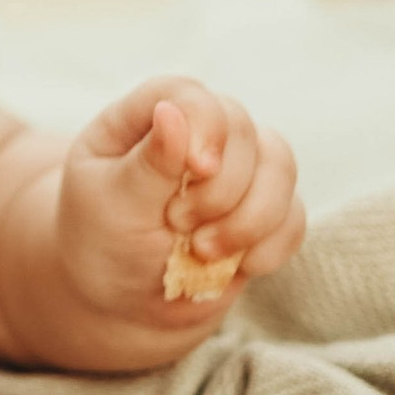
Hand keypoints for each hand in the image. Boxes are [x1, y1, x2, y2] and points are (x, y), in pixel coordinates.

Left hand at [57, 75, 304, 331]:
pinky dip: (271, 244)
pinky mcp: (261, 211)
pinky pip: (292, 215)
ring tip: (205, 251)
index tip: (198, 170)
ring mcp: (235, 169)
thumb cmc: (102, 242)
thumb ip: (148, 164)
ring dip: (252, 217)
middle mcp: (196, 133)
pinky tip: (241, 266)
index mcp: (144, 118)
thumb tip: (173, 112)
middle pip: (242, 128)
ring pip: (280, 165)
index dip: (204, 125)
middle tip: (178, 224)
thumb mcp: (111, 204)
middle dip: (221, 187)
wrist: (119, 300)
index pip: (188, 94)